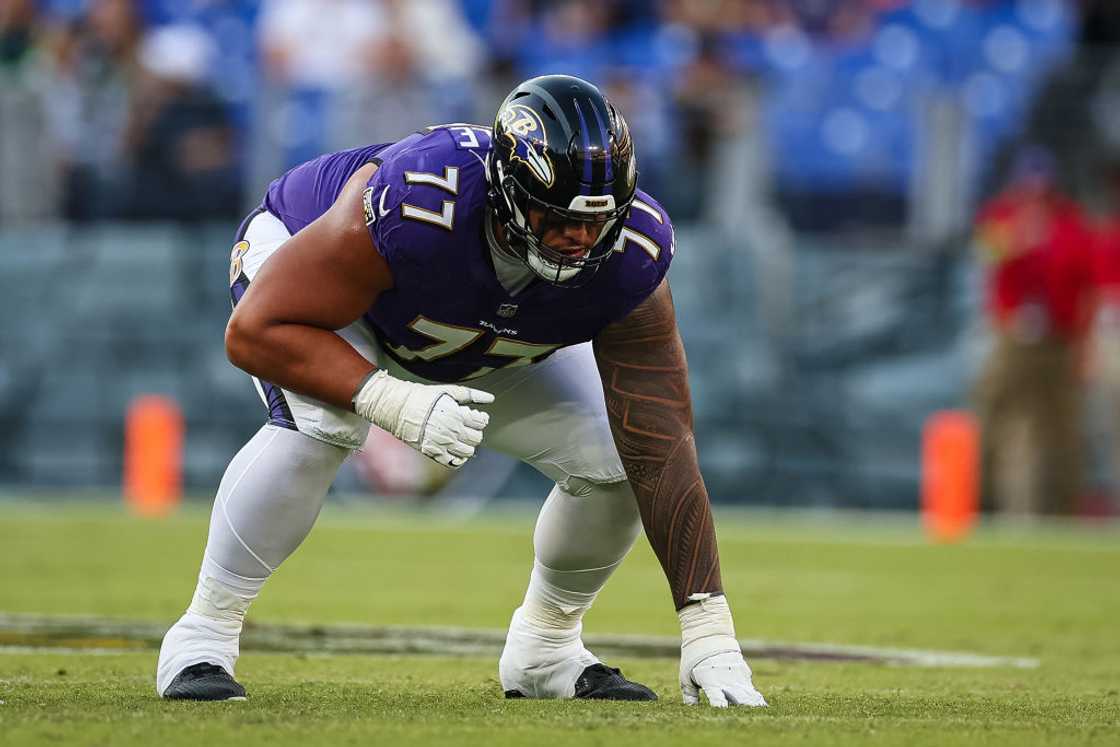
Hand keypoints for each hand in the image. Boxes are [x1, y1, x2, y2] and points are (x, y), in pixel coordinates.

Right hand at [353, 370, 492, 467]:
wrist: (397, 408)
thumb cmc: (422, 397)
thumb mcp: (448, 392)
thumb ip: (471, 395)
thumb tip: (491, 398)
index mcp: (456, 414)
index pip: (481, 423)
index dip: (480, 419)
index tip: (474, 416)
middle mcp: (452, 431)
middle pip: (477, 438)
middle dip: (474, 432)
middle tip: (466, 426)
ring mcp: (443, 444)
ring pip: (468, 452)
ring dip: (468, 445)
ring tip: (459, 437)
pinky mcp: (433, 453)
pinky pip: (455, 462)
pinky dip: (459, 457)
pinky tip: (454, 448)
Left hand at [678, 594, 766, 707]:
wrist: (709, 634)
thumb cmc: (694, 656)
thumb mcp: (686, 675)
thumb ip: (690, 694)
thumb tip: (691, 708)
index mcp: (710, 681)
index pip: (717, 699)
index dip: (721, 707)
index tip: (723, 713)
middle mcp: (726, 679)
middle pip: (740, 699)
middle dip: (744, 709)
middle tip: (747, 718)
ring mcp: (737, 674)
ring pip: (749, 693)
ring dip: (753, 703)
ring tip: (760, 712)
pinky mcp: (743, 670)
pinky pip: (750, 685)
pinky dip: (753, 694)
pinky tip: (758, 702)